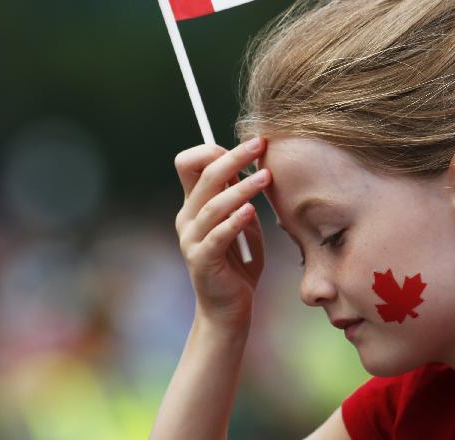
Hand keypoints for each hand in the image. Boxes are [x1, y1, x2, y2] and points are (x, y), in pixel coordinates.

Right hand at [173, 138, 269, 328]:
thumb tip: (251, 162)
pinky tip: (251, 210)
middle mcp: (188, 218)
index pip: (188, 164)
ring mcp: (192, 239)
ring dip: (241, 188)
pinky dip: (234, 221)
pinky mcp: (203, 260)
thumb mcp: (243, 222)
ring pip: (213, 204)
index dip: (212, 150)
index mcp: (194, 205)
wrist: (229, 308)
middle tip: (259, 145)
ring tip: (266, 177)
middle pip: (204, 176)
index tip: (246, 145)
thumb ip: (241, 196)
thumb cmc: (239, 262)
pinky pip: (218, 236)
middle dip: (233, 157)